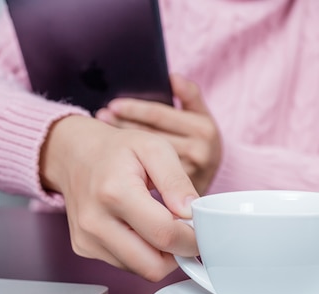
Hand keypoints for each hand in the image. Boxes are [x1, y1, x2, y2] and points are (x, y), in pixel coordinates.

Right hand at [40, 115, 198, 281]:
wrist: (76, 154)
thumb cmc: (117, 150)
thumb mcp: (155, 149)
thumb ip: (176, 181)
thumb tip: (191, 212)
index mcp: (115, 193)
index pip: (165, 234)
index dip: (192, 239)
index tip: (201, 230)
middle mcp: (96, 221)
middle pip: (153, 266)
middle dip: (178, 254)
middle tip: (184, 232)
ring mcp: (87, 239)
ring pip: (141, 270)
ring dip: (161, 255)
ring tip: (161, 225)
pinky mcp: (85, 248)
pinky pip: (126, 266)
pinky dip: (142, 253)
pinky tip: (142, 229)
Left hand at [95, 74, 221, 194]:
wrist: (217, 179)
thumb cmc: (201, 141)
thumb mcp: (201, 116)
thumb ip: (189, 95)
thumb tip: (173, 77)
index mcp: (203, 128)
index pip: (159, 114)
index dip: (134, 108)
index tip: (112, 104)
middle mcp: (198, 151)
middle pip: (149, 135)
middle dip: (123, 123)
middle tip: (101, 115)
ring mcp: (189, 173)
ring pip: (145, 155)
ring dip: (123, 143)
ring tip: (104, 132)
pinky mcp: (178, 190)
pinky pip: (148, 175)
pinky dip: (131, 164)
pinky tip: (116, 156)